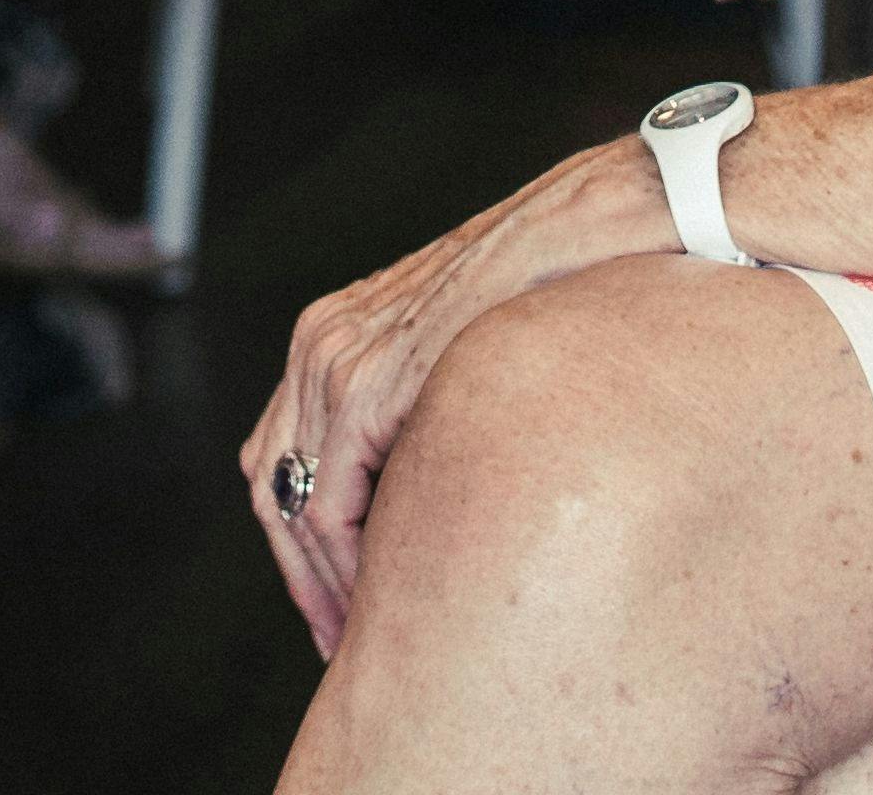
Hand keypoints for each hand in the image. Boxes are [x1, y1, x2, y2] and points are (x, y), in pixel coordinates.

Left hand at [240, 141, 655, 649]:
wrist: (600, 227)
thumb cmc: (552, 288)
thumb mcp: (465, 352)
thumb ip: (427, 407)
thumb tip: (427, 495)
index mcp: (331, 334)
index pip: (281, 462)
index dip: (298, 547)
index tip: (334, 610)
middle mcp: (319, 343)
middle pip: (272, 489)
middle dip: (301, 577)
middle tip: (340, 645)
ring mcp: (339, 359)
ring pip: (295, 506)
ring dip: (322, 583)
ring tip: (364, 642)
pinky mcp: (372, 382)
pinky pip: (331, 500)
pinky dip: (344, 562)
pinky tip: (381, 604)